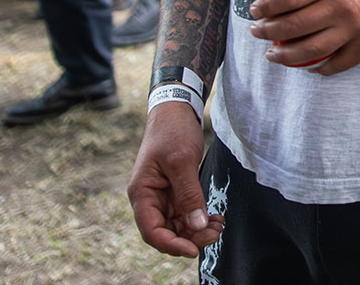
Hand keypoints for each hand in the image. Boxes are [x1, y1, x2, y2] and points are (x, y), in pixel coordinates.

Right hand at [128, 102, 223, 257]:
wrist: (176, 110)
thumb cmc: (173, 131)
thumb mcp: (182, 161)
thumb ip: (188, 194)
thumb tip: (197, 225)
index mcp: (141, 193)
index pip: (151, 231)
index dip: (171, 244)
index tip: (194, 249)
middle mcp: (148, 198)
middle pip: (165, 232)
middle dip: (189, 238)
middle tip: (214, 233)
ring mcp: (161, 196)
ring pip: (176, 225)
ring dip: (196, 230)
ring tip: (218, 226)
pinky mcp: (173, 191)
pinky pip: (184, 213)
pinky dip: (198, 218)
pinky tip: (214, 217)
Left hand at [246, 0, 359, 75]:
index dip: (266, 6)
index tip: (255, 9)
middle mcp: (346, 5)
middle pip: (294, 26)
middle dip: (268, 31)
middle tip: (258, 30)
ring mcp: (359, 28)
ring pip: (311, 51)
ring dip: (285, 55)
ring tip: (273, 52)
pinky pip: (338, 63)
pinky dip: (319, 67)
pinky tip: (307, 65)